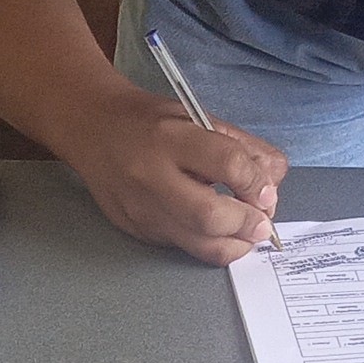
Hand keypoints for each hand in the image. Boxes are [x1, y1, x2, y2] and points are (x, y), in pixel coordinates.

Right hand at [53, 88, 286, 265]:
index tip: (266, 190)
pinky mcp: (136, 230)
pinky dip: (207, 243)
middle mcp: (150, 176)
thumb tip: (271, 185)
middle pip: (210, 216)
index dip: (256, 183)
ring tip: (247, 234)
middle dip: (247, 224)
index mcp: (169, 136)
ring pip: (198, 244)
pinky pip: (182, 246)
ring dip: (234, 245)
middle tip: (262, 223)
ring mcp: (140, 209)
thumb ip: (241, 147)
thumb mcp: (198, 116)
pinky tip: (216, 231)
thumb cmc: (150, 120)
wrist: (92, 127)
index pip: (227, 163)